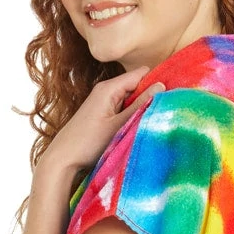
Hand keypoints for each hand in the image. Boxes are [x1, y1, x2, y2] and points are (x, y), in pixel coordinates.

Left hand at [37, 67, 165, 178]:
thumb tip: (161, 86)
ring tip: (151, 122)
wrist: (62, 159)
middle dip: (150, 97)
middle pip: (136, 86)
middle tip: (163, 113)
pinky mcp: (102, 114)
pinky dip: (131, 116)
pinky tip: (136, 128)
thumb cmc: (87, 143)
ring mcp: (103, 102)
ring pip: (130, 99)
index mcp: (109, 88)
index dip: (156, 82)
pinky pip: (122, 109)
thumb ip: (140, 105)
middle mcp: (105, 90)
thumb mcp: (118, 125)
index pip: (141, 74)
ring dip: (140, 109)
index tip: (170, 96)